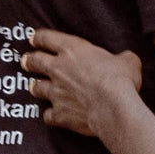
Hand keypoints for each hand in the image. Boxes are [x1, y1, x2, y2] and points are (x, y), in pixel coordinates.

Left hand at [23, 32, 142, 139]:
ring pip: (36, 87)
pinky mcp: (59, 113)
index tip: (34, 39)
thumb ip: (122, 58)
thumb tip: (126, 59)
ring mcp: (56, 92)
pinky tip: (53, 115)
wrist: (113, 107)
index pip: (46, 38)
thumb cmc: (120, 80)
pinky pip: (48, 115)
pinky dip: (50, 115)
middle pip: (34, 62)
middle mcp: (58, 69)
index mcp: (73, 50)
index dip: (38, 38)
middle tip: (26, 61)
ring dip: (35, 87)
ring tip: (35, 87)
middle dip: (28, 61)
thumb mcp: (128, 61)